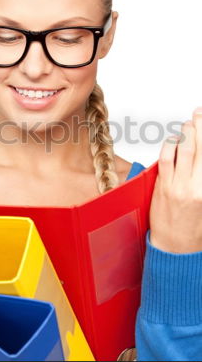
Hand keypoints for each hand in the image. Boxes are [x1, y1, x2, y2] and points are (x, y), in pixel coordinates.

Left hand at [149, 107, 201, 253]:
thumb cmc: (195, 229)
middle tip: (200, 113)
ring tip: (189, 123)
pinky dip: (169, 146)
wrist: (176, 248)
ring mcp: (179, 186)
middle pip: (201, 148)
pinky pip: (166, 160)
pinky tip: (173, 140)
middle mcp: (197, 186)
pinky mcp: (163, 187)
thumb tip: (200, 157)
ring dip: (186, 133)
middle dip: (201, 127)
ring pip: (184, 151)